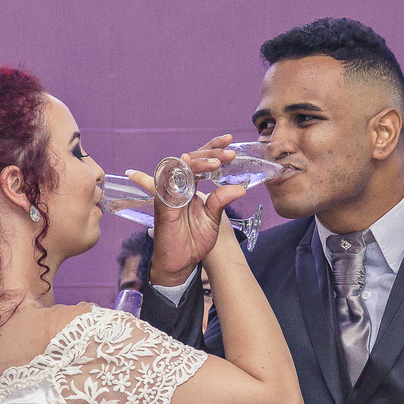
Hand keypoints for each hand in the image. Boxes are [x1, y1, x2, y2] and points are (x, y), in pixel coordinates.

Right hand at [130, 135, 246, 286]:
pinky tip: (190, 168)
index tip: (230, 140)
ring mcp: (169, 193)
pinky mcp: (162, 204)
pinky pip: (166, 183)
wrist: (180, 263)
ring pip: (179, 166)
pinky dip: (177, 174)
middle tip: (229, 154)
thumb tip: (241, 188)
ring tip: (217, 163)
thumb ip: (221, 200)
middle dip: (210, 152)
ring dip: (197, 161)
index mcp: (191, 187)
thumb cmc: (194, 241)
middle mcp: (178, 186)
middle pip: (191, 158)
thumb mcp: (213, 219)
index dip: (213, 147)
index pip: (201, 160)